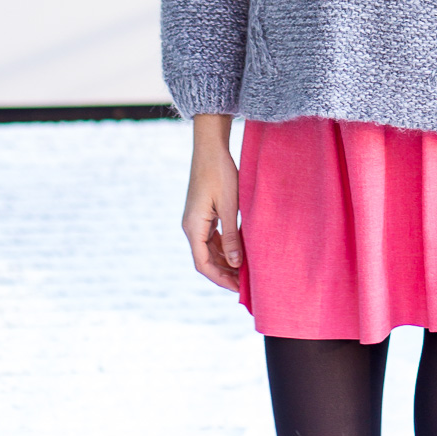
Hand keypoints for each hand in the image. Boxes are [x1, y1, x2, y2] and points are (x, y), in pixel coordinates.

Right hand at [183, 114, 243, 291]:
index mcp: (193, 227)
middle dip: (224, 273)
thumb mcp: (229, 205)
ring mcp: (195, 220)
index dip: (220, 279)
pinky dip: (224, 247)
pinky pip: (211, 237)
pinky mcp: (202, 213)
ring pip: (209, 249)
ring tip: (245, 270)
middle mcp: (191, 227)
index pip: (203, 264)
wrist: (210, 147)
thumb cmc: (220, 173)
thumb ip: (231, 235)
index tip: (238, 289)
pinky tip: (239, 250)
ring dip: (225, 261)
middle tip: (245, 283)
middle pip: (205, 259)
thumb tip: (236, 263)